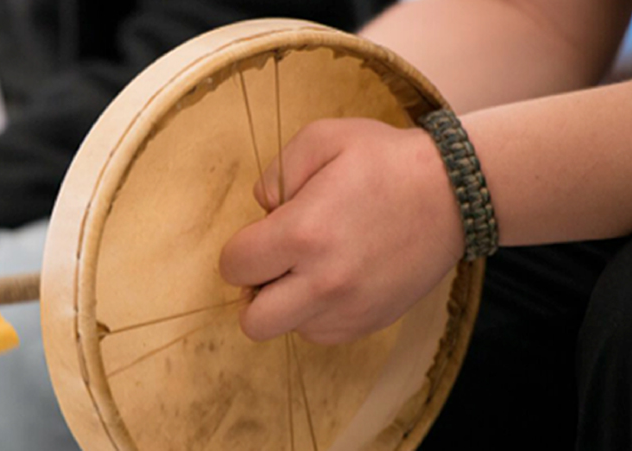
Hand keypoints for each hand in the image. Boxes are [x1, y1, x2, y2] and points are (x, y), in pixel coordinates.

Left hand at [220, 118, 463, 344]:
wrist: (457, 192)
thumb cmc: (386, 160)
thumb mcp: (323, 138)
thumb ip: (276, 172)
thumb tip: (261, 210)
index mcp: (303, 233)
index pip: (235, 266)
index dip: (239, 250)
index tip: (260, 235)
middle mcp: (324, 281)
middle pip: (253, 320)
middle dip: (253, 291)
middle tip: (274, 264)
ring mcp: (350, 307)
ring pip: (288, 328)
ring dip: (287, 303)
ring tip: (310, 268)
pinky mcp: (372, 321)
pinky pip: (321, 333)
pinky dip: (317, 313)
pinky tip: (334, 279)